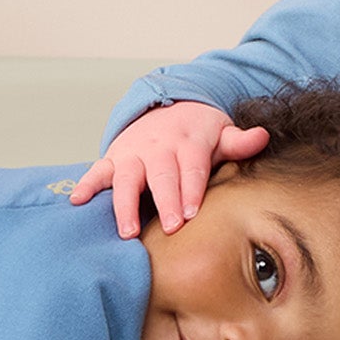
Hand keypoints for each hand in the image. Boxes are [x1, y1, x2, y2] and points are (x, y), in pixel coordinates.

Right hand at [69, 101, 270, 237]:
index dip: (191, 189)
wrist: (168, 107)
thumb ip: (239, 142)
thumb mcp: (221, 132)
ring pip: (127, 178)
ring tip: (128, 232)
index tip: (192, 213)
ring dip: (125, 204)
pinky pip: (97, 171)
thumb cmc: (199, 133)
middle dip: (165, 201)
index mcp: (188, 141)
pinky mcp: (114, 158)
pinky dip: (87, 185)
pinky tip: (77, 201)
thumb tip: (261, 136)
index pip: (191, 166)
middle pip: (161, 175)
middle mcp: (158, 147)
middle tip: (170, 227)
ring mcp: (133, 153)